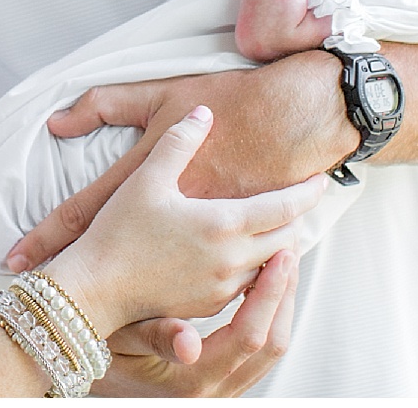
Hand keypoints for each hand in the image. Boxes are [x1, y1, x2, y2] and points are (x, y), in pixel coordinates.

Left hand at [6, 57, 355, 272]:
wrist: (295, 119)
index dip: (46, 236)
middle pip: (113, 257)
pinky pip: (195, 283)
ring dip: (123, 294)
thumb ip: (108, 104)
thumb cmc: (228, 101)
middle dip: (78, 280)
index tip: (14, 259)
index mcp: (147, 179)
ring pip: (155, 280)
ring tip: (80, 308)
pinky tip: (148, 302)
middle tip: (36, 293)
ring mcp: (207, 246)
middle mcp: (175, 221)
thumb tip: (56, 121)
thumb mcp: (160, 96)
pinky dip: (169, 295)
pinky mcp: (235, 255)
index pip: (82, 210)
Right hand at [43, 106, 324, 330]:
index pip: (284, 207)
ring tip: (275, 224)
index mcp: (223, 224)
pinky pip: (246, 284)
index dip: (307, 191)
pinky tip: (241, 251)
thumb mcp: (147, 177)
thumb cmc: (118, 231)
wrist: (94, 288)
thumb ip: (180, 141)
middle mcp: (232, 260)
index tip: (322, 178)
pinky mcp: (208, 305)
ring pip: (269, 265)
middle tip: (299, 200)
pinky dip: (255, 266)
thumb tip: (202, 112)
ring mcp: (222, 287)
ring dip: (278, 245)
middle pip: (287, 239)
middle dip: (296, 219)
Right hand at [95, 250, 300, 396]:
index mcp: (193, 376)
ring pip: (272, 347)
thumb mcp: (119, 334)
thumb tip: (188, 342)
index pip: (251, 334)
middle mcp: (213, 391)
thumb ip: (151, 335)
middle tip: (292, 245)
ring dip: (281, 302)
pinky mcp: (221, 380)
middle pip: (272, 341)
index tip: (284, 252)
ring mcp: (220, 389)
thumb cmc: (98, 335)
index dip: (271, 293)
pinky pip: (261, 349)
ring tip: (283, 257)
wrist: (80, 359)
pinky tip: (263, 279)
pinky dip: (270, 312)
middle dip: (285, 292)